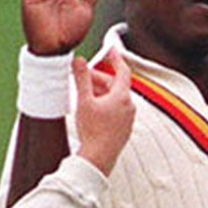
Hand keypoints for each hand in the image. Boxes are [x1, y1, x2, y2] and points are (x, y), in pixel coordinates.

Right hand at [73, 51, 133, 175]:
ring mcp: (128, 119)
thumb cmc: (93, 132)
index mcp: (122, 97)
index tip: (109, 49)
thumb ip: (82, 78)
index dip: (115, 58)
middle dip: (99, 78)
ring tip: (83, 94)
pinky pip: (115, 110)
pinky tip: (90, 109)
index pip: (122, 70)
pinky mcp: (123, 129)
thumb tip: (79, 61)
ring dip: (100, 92)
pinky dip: (104, 103)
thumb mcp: (84, 101)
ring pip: (115, 98)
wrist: (99, 159)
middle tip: (83, 77)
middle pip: (115, 84)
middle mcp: (129, 106)